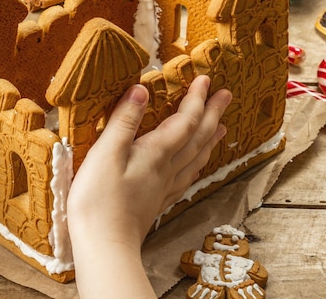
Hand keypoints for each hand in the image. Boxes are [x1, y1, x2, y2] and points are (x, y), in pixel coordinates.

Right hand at [67, 75, 231, 298]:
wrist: (104, 244)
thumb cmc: (99, 199)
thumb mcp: (106, 152)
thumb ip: (124, 120)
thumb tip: (142, 89)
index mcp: (156, 153)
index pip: (184, 121)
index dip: (196, 99)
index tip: (206, 79)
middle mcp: (166, 168)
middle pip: (197, 138)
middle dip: (212, 114)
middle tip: (226, 95)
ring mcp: (163, 187)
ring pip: (195, 158)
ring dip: (209, 139)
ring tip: (222, 128)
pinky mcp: (156, 201)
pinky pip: (185, 178)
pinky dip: (196, 166)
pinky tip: (196, 167)